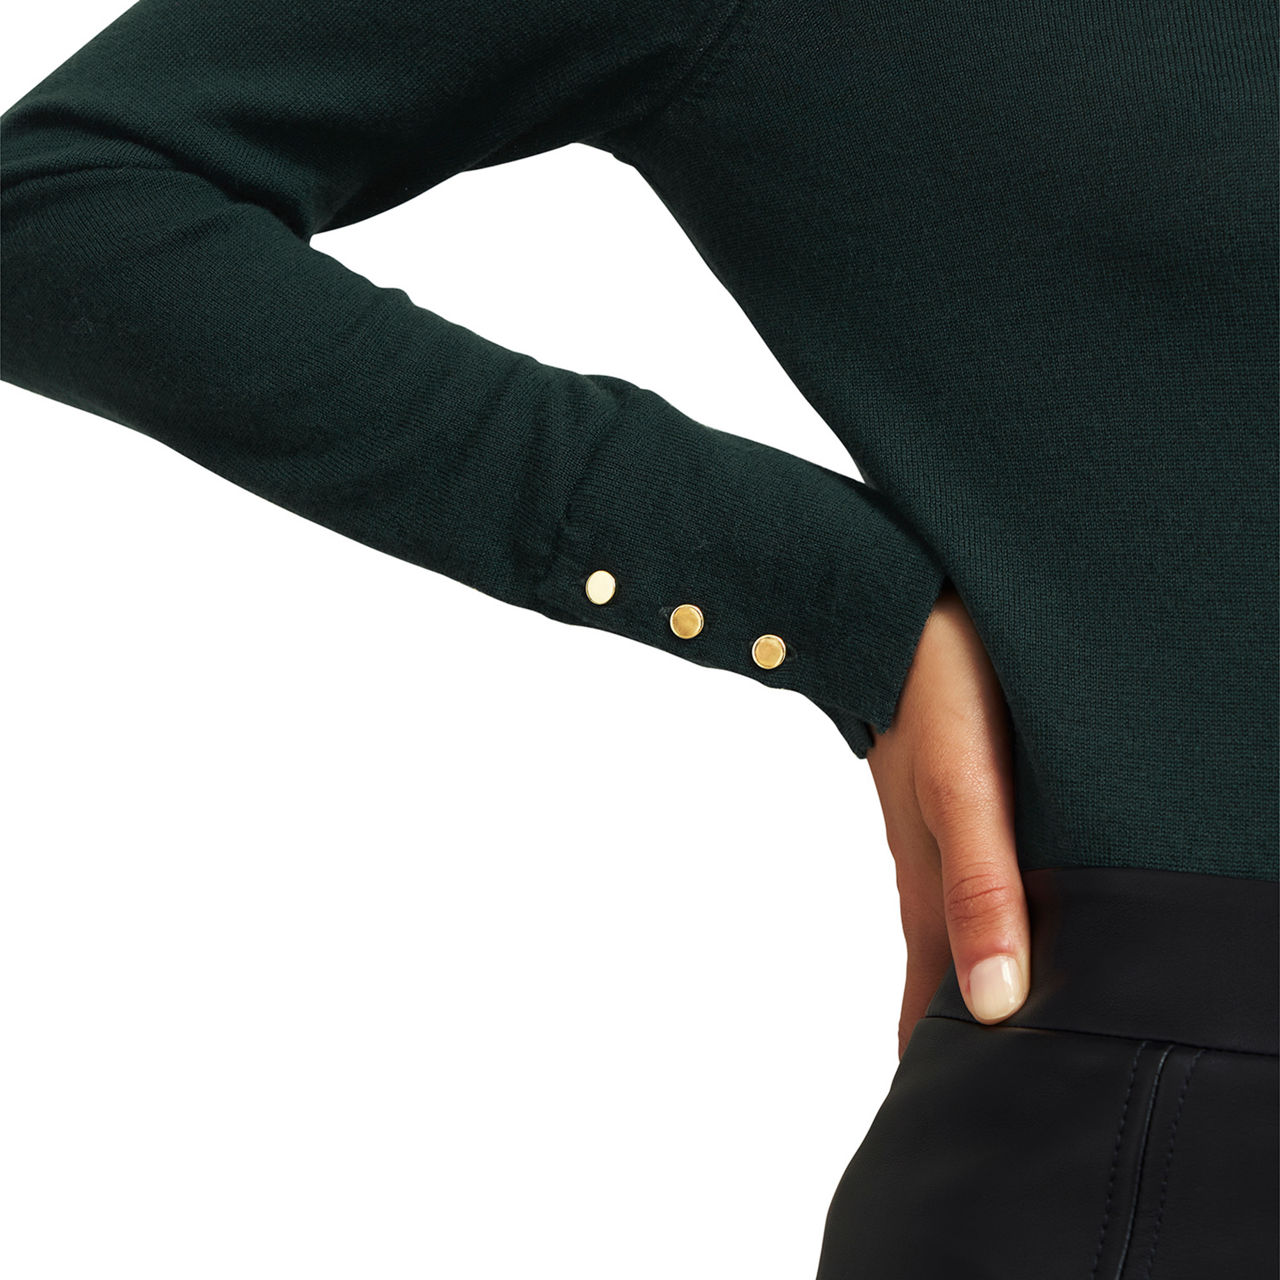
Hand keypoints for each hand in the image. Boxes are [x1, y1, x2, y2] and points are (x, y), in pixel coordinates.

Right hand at [866, 580, 1029, 1058]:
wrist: (897, 591)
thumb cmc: (934, 683)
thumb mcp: (965, 790)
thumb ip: (982, 889)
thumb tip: (992, 1005)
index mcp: (930, 881)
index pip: (930, 1005)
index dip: (937, 1068)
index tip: (950, 1125)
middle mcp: (935, 864)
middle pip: (947, 973)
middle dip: (959, 1038)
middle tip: (983, 1099)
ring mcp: (942, 827)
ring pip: (963, 925)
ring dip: (975, 979)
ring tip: (998, 1029)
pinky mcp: (957, 790)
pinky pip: (974, 875)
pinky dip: (992, 918)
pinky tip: (1013, 915)